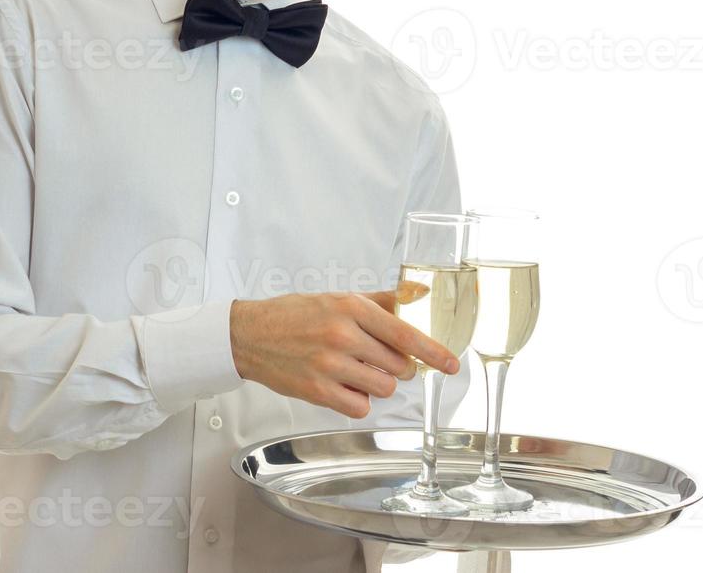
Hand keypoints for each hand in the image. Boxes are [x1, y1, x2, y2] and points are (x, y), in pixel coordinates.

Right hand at [228, 291, 461, 418]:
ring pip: (383, 388)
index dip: (433, 352)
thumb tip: (419, 295)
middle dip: (399, 367)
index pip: (405, 335)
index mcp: (350, 308)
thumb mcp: (339, 298)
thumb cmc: (296, 315)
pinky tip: (345, 385)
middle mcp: (342, 335)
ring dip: (379, 383)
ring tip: (358, 370)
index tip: (451, 364)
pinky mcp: (317, 391)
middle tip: (379, 359)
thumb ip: (382, 300)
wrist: (251, 335)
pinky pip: (361, 407)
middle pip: (399, 366)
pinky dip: (359, 400)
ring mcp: (329, 366)